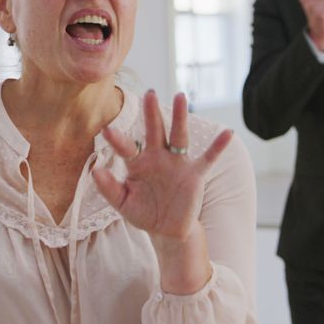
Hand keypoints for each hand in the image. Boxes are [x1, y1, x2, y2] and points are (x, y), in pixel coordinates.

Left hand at [92, 91, 232, 243]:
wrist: (167, 230)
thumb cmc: (144, 212)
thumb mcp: (123, 203)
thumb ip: (109, 188)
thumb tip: (95, 170)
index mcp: (137, 162)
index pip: (126, 147)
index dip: (118, 140)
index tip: (107, 130)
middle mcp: (157, 157)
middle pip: (154, 130)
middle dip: (152, 113)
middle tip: (149, 93)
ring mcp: (177, 163)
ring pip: (178, 136)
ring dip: (180, 117)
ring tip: (180, 96)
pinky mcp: (194, 174)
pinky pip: (208, 158)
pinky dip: (218, 146)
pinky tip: (227, 132)